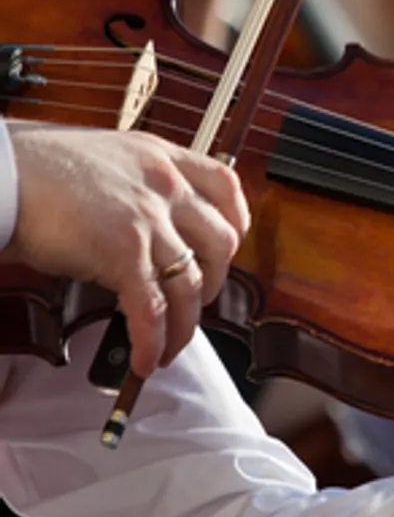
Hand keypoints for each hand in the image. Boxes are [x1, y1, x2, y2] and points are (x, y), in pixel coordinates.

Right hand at [0, 124, 248, 376]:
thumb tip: (141, 233)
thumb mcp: (102, 161)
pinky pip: (152, 310)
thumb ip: (133, 189)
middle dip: (212, 284)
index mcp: (161, 157)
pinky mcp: (124, 253)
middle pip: (220, 244)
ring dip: (184, 326)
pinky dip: (153, 342)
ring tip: (169, 347)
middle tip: (192, 304)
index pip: (225, 187)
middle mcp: (165, 186)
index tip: (230, 246)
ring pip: (190, 286)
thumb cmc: (33, 169)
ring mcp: (149, 220)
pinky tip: (147, 359)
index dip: (236, 222)